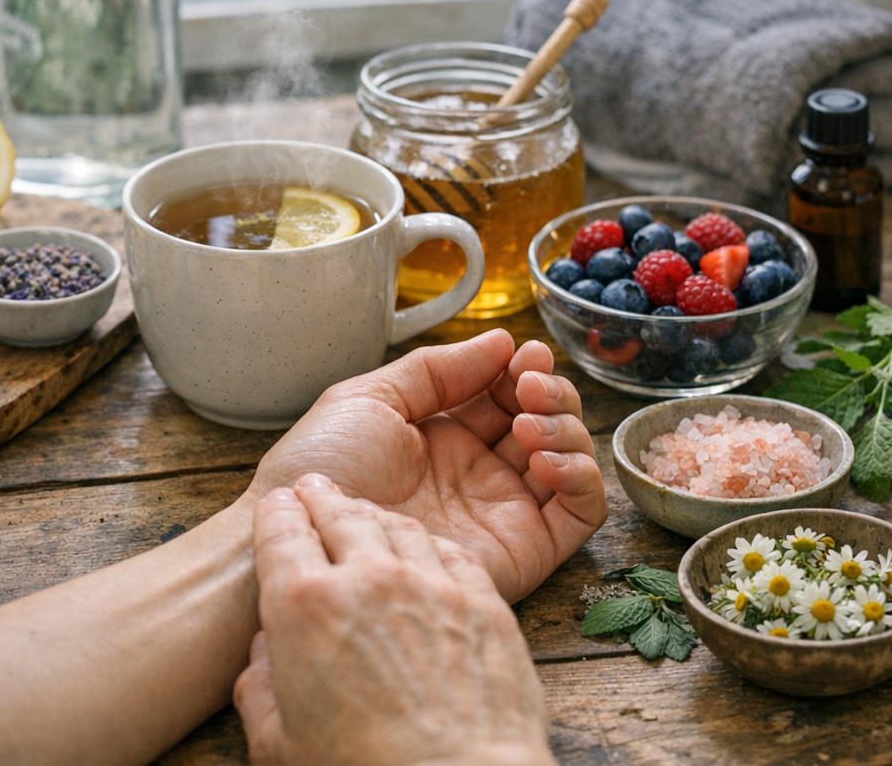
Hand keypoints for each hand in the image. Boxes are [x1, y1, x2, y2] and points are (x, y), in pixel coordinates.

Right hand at [234, 476, 554, 765]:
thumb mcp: (277, 742)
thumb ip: (259, 687)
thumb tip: (264, 654)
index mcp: (303, 606)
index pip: (279, 531)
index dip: (275, 513)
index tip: (276, 506)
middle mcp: (367, 579)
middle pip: (339, 515)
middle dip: (321, 498)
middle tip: (314, 489)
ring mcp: (430, 586)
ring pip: (398, 526)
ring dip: (376, 516)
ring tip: (367, 514)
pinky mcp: (482, 603)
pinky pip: (451, 553)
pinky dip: (430, 544)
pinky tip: (425, 549)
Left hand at [249, 330, 606, 601]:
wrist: (310, 537)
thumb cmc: (321, 469)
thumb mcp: (371, 398)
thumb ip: (436, 370)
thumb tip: (500, 341)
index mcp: (443, 434)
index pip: (506, 394)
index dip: (523, 371)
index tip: (524, 354)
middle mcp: (479, 471)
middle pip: (546, 421)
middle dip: (550, 392)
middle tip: (529, 385)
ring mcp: (503, 510)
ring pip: (570, 460)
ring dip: (566, 428)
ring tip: (528, 422)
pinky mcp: (523, 549)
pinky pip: (580, 514)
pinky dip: (581, 478)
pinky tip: (545, 460)